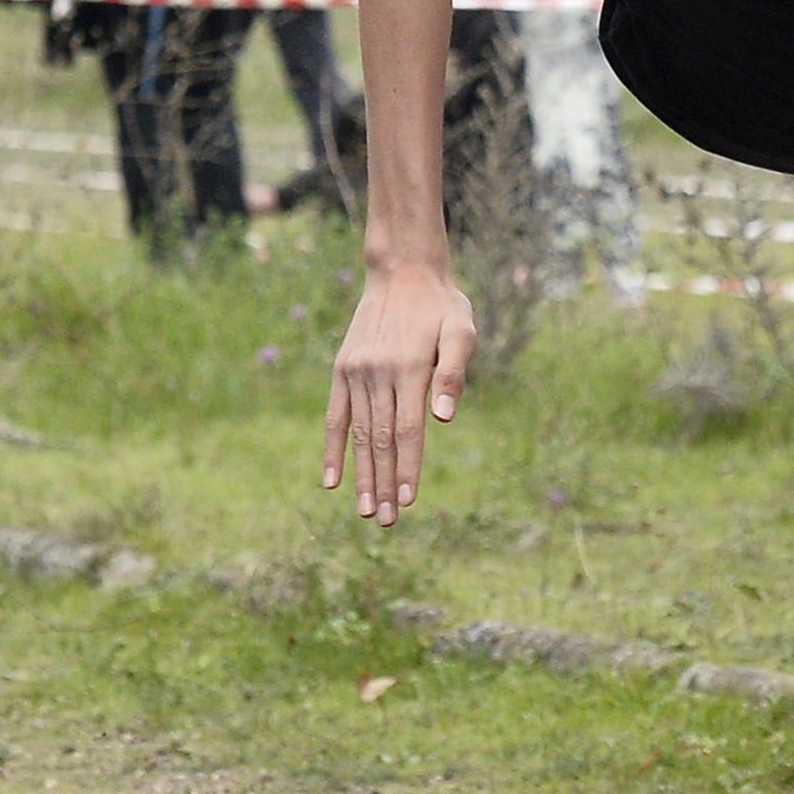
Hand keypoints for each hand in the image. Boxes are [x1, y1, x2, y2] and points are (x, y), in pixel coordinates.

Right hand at [323, 260, 476, 524]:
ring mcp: (356, 373)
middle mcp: (378, 373)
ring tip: (366, 510)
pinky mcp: (342, 370)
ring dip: (362, 475)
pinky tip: (331, 480)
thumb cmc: (442, 306)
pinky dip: (333, 449)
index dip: (408, 467)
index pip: (408, 430)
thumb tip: (444, 420)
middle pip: (380, 440)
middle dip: (385, 483)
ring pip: (359, 434)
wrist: (403, 273)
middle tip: (387, 521)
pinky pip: (335, 416)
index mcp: (408, 368)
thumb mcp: (461, 330)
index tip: (409, 500)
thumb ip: (452, 373)